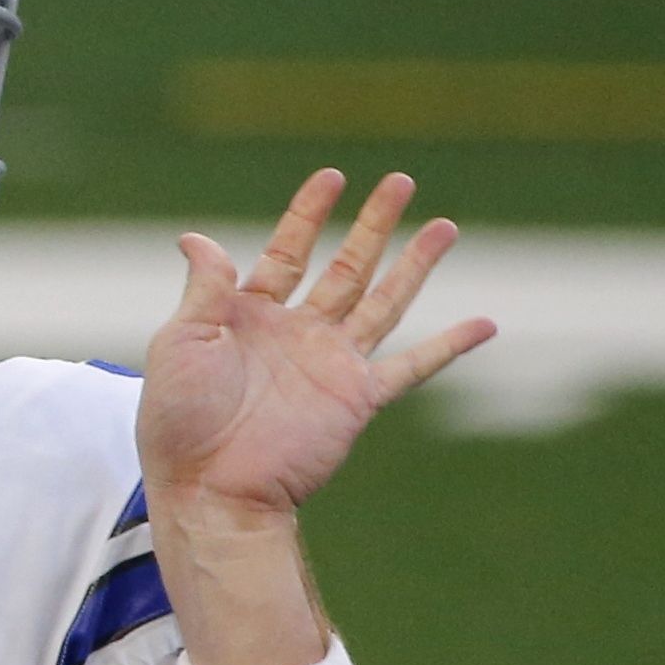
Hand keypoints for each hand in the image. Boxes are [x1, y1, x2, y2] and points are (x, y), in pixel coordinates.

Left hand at [138, 170, 492, 522]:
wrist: (208, 488)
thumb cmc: (179, 421)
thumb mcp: (180, 343)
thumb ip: (203, 289)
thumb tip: (197, 237)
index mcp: (250, 315)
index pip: (288, 251)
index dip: (308, 214)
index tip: (332, 176)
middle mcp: (298, 334)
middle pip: (347, 267)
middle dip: (374, 224)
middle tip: (401, 182)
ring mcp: (332, 364)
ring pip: (384, 302)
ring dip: (415, 265)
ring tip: (445, 226)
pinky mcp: (357, 399)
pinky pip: (413, 367)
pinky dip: (450, 345)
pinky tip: (485, 324)